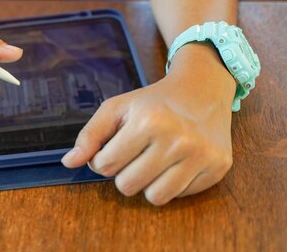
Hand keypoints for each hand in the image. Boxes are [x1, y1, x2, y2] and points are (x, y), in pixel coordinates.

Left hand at [61, 43, 236, 204]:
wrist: (203, 89)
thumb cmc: (153, 101)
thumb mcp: (117, 108)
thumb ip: (90, 135)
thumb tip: (69, 162)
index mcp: (148, 122)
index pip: (105, 165)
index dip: (102, 160)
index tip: (113, 148)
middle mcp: (177, 140)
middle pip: (127, 186)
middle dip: (124, 173)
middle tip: (135, 154)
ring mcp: (200, 156)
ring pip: (154, 197)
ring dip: (147, 183)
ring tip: (153, 161)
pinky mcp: (217, 168)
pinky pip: (180, 196)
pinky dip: (171, 183)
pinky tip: (175, 161)